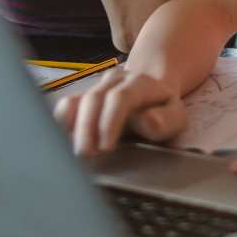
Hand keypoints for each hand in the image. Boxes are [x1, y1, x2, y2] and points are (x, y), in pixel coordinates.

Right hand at [54, 68, 186, 156]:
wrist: (153, 94)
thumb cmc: (163, 112)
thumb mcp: (176, 117)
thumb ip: (165, 121)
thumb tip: (148, 121)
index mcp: (140, 83)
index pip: (120, 97)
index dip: (110, 121)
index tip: (106, 147)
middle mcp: (115, 81)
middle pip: (94, 98)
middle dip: (87, 128)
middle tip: (86, 155)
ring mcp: (97, 88)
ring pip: (77, 101)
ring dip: (73, 127)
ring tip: (75, 151)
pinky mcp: (85, 99)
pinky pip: (67, 105)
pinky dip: (61, 122)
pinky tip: (60, 140)